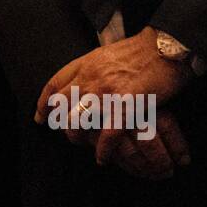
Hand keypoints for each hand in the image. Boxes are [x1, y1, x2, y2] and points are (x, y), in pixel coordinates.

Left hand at [34, 27, 191, 178]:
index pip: (55, 84)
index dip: (44, 102)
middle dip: (58, 122)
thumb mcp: (107, 54)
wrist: (166, 48)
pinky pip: (108, 134)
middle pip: (62, 105)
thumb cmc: (141, 51)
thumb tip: (82, 80)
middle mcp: (91, 77)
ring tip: (81, 144)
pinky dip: (103, 150)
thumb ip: (92, 68)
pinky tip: (102, 158)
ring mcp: (107, 92)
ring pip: (78, 120)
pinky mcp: (126, 105)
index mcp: (86, 63)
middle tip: (62, 134)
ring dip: (77, 136)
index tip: (40, 116)